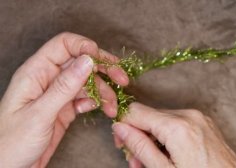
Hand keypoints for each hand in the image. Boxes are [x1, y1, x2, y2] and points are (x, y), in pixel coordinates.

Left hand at [0, 32, 128, 167]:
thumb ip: (64, 86)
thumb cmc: (11, 142)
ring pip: (87, 82)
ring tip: (113, 107)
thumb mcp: (39, 113)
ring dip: (104, 92)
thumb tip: (87, 61)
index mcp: (36, 72)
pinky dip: (97, 103)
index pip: (64, 45)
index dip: (85, 47)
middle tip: (122, 79)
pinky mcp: (65, 108)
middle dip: (103, 69)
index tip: (104, 61)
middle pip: (81, 62)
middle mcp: (49, 79)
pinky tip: (102, 110)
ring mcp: (58, 94)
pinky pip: (86, 98)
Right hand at [112, 103, 235, 167]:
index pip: (136, 112)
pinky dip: (167, 137)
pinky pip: (178, 123)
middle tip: (136, 162)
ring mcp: (200, 119)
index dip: (123, 126)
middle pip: (149, 116)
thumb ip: (140, 147)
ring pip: (163, 120)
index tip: (121, 143)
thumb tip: (120, 128)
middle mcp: (190, 116)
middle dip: (139, 136)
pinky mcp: (205, 124)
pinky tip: (167, 155)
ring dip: (152, 139)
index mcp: (178, 126)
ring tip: (152, 162)